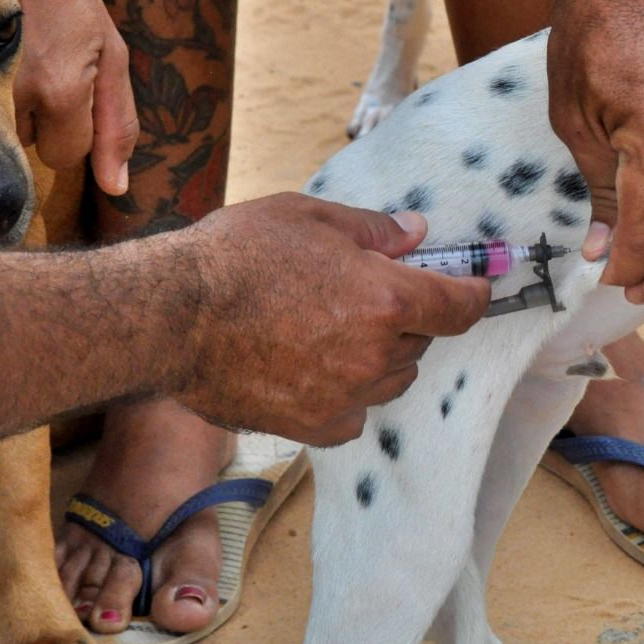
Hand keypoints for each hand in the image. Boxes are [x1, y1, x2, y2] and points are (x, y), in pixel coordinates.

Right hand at [5, 0, 135, 194]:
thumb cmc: (73, 3)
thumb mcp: (113, 58)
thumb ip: (118, 126)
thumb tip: (116, 188)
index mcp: (61, 91)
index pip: (65, 156)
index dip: (75, 132)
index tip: (73, 90)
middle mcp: (16, 93)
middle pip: (32, 148)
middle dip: (46, 122)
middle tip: (47, 68)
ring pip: (4, 131)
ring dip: (18, 109)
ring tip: (23, 60)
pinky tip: (2, 60)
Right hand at [173, 194, 489, 444]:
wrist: (167, 317)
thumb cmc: (235, 256)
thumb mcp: (310, 218)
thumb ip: (375, 231)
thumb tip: (417, 234)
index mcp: (387, 300)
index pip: (460, 306)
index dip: (474, 294)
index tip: (476, 287)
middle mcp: (375, 355)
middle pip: (422, 342)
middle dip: (407, 319)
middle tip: (367, 296)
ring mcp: (345, 396)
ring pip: (391, 380)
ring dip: (379, 357)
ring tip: (333, 330)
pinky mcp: (312, 425)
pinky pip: (354, 415)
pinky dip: (347, 396)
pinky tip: (316, 370)